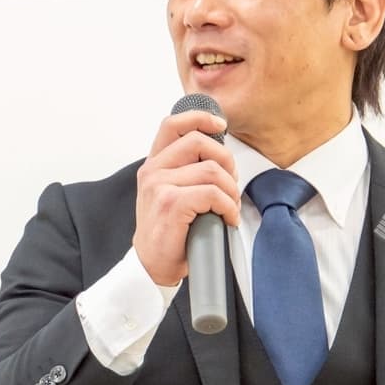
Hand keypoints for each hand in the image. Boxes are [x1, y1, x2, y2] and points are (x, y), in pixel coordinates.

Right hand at [132, 109, 239, 285]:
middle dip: (227, 162)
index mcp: (154, 164)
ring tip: (229, 208)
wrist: (152, 266)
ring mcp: (159, 186)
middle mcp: (153, 171)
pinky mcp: (171, 204)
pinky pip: (213, 194)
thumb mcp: (171, 193)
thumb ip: (186, 171)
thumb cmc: (168, 233)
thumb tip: (220, 157)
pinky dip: (228, 207)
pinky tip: (227, 219)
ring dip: (231, 191)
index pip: (173, 125)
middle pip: (200, 143)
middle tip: (231, 184)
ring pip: (212, 171)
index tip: (220, 125)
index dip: (200, 118)